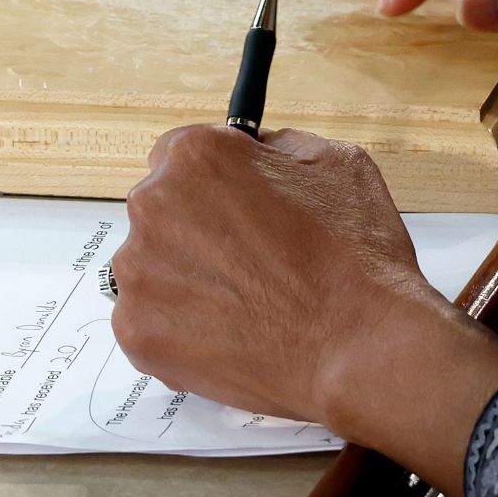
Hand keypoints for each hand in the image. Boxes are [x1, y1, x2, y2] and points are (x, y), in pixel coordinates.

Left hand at [111, 124, 497, 496]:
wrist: (360, 348)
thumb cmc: (354, 260)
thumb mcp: (334, 163)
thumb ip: (275, 148)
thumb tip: (253, 151)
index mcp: (195, 156)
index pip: (175, 158)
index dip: (210, 185)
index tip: (228, 207)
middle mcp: (153, 204)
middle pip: (160, 212)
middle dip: (196, 233)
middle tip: (247, 264)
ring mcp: (138, 270)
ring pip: (151, 268)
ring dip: (184, 281)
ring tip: (244, 305)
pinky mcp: (137, 328)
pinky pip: (147, 320)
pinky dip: (177, 329)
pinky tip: (226, 334)